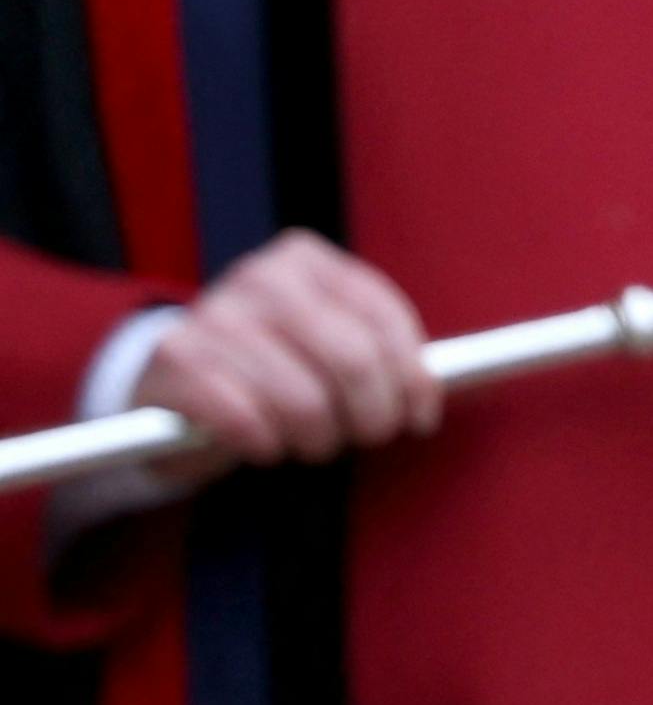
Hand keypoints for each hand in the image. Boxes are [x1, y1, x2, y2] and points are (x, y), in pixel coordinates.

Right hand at [133, 229, 435, 467]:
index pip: (383, 316)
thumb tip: (431, 392)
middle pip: (353, 360)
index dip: (413, 376)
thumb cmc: (269, 363)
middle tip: (364, 436)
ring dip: (317, 438)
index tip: (420, 419)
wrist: (168, 380)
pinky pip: (246, 420)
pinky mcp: (176, 362)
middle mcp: (260, 277)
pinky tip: (263, 444)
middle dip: (372, 414)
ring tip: (310, 441)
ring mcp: (213, 315)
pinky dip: (264, 445)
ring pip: (302, 399)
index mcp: (306, 259)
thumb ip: (379, 353)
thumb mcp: (324, 340)